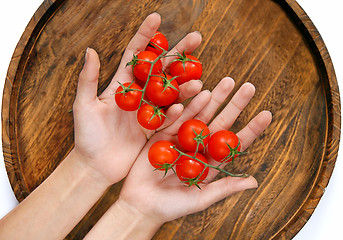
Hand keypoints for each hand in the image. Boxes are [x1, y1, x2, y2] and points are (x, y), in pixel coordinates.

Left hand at [71, 13, 202, 184]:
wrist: (96, 166)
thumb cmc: (86, 136)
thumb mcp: (83, 106)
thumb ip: (87, 80)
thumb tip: (90, 50)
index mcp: (121, 85)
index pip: (135, 55)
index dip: (146, 36)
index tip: (157, 17)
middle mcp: (139, 96)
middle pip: (162, 70)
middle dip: (178, 53)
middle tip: (196, 38)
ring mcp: (149, 112)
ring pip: (171, 94)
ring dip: (185, 85)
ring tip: (198, 77)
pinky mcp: (155, 130)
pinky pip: (171, 118)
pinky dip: (181, 110)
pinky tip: (193, 103)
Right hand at [118, 77, 271, 223]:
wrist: (140, 204)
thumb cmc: (171, 206)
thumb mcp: (200, 198)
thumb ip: (224, 187)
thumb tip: (254, 182)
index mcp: (211, 162)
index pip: (235, 143)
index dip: (251, 129)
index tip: (267, 114)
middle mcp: (198, 147)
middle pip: (221, 122)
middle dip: (235, 104)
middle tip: (249, 86)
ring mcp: (180, 139)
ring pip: (200, 115)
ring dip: (213, 98)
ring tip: (228, 81)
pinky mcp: (162, 135)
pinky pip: (176, 118)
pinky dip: (187, 106)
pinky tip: (199, 93)